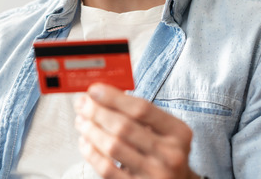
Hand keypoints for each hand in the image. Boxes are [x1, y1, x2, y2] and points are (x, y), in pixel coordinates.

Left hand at [74, 84, 196, 178]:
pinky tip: (85, 142)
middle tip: (81, 104)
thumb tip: (100, 95)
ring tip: (81, 121)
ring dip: (91, 130)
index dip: (113, 97)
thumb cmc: (163, 152)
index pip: (141, 109)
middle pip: (124, 127)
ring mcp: (155, 174)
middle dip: (97, 112)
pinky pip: (107, 169)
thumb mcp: (164, 131)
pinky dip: (91, 153)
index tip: (93, 89)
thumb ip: (138, 113)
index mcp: (178, 132)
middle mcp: (171, 154)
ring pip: (113, 147)